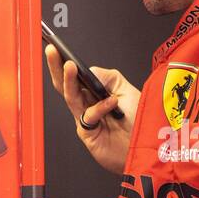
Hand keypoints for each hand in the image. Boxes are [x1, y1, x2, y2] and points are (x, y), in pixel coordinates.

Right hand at [44, 44, 138, 174]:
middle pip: (66, 85)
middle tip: (52, 53)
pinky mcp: (88, 134)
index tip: (58, 50)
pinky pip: (89, 116)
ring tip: (69, 67)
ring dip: (69, 81)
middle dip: (57, 68)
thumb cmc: (139, 123)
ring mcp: (86, 120)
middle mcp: (88, 106)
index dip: (64, 63)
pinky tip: (111, 102)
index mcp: (95, 94)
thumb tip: (89, 70)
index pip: (75, 77)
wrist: (146, 147)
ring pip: (71, 97)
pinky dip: (100, 107)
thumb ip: (108, 77)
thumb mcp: (127, 91)